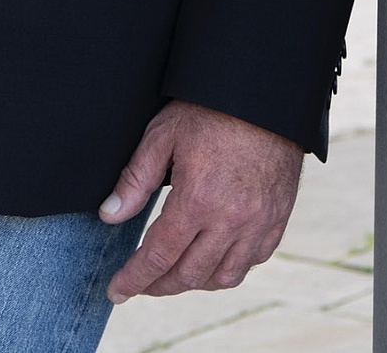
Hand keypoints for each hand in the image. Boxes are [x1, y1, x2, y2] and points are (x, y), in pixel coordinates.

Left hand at [99, 100, 302, 301]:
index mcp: (198, 200)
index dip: (134, 278)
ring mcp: (258, 224)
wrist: (262, 96)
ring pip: (222, 277)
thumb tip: (109, 214)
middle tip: (140, 283)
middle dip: (159, 285)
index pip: (159, 255)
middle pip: (189, 274)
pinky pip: (251, 262)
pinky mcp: (277, 221)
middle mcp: (231, 221)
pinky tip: (210, 260)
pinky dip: (227, 269)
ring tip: (172, 275)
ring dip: (193, 282)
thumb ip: (135, 179)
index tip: (117, 291)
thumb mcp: (162, 136)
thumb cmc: (209, 110)